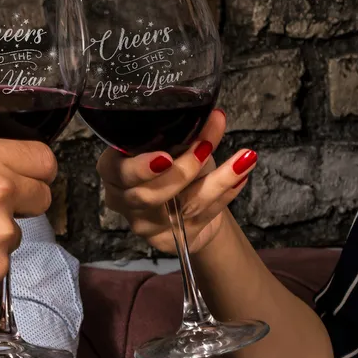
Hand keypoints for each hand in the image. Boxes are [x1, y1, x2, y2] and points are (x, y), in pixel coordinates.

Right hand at [97, 110, 257, 253]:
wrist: (189, 204)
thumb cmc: (172, 166)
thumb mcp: (174, 145)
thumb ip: (187, 132)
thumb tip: (214, 116)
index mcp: (114, 173)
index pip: (116, 172)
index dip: (140, 168)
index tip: (165, 157)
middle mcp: (125, 202)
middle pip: (148, 195)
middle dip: (182, 171)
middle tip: (206, 150)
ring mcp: (148, 226)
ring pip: (183, 206)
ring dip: (217, 181)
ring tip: (242, 159)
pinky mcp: (174, 240)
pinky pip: (203, 217)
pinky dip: (225, 195)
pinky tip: (241, 176)